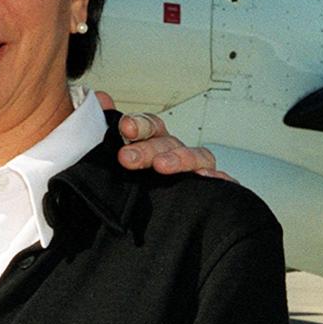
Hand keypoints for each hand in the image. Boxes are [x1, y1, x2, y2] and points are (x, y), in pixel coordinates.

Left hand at [95, 91, 231, 179]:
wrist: (150, 225)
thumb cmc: (134, 185)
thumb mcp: (113, 157)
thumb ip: (103, 127)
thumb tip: (100, 98)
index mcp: (152, 143)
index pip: (149, 125)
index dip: (138, 124)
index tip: (125, 128)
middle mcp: (175, 153)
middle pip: (167, 142)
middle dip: (147, 148)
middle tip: (128, 158)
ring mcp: (196, 171)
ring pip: (196, 156)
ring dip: (180, 158)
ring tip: (162, 166)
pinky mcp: (212, 192)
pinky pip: (221, 183)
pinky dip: (218, 178)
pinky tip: (208, 179)